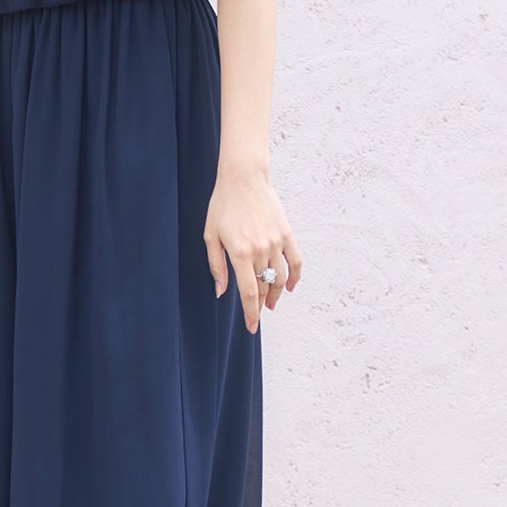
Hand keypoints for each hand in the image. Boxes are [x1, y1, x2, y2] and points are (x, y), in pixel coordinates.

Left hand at [204, 164, 300, 334]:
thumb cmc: (222, 206)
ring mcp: (276, 242)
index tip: (251, 327)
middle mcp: (261, 250)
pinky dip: (295, 277)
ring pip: (281, 278)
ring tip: (272, 304)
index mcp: (240, 253)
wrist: (243, 178)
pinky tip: (290, 287)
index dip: (251, 313)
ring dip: (277, 294)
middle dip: (261, 305)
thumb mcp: (210, 236)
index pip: (249, 292)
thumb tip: (220, 292)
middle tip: (258, 314)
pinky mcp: (287, 234)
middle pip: (265, 287)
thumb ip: (216, 266)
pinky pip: (296, 261)